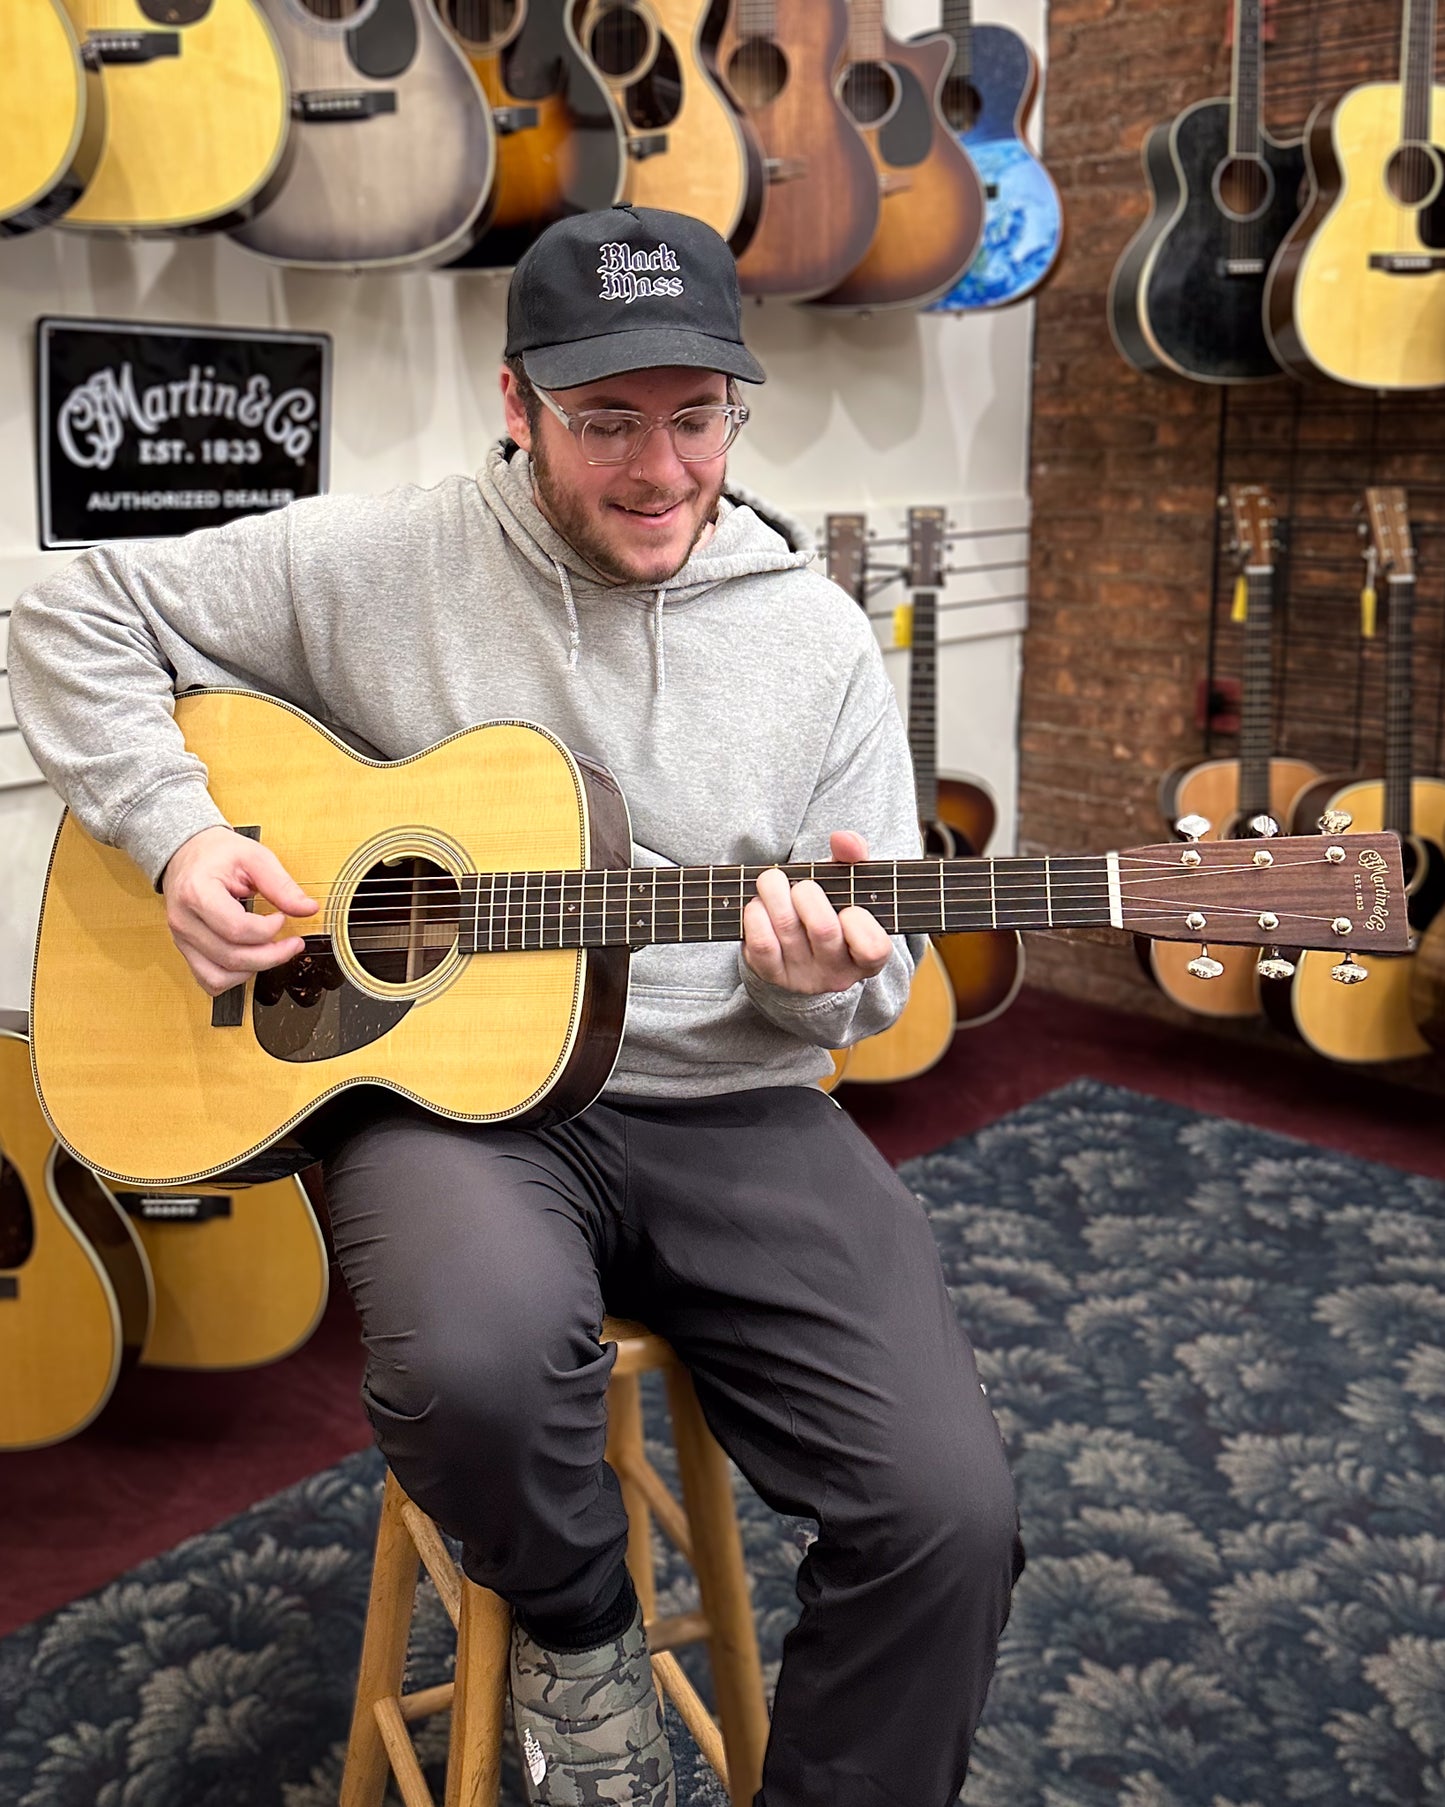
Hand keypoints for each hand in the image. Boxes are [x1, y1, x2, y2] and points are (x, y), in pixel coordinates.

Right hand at [162, 825, 317, 996]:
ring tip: (271, 952)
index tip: (282, 917)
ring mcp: (182, 938)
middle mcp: (184, 921)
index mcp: (197, 893)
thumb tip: (308, 909)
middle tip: (292, 944)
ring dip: (253, 970)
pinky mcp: (185, 950)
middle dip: (271, 956)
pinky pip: (209, 980)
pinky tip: (250, 960)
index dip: (268, 930)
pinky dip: (234, 978)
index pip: (237, 929)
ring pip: (219, 977)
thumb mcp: (255, 857)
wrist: (187, 853)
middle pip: (231, 957)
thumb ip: (282, 885)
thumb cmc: (218, 854)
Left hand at [742, 830, 892, 994]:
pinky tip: (758, 905)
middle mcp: (837, 972)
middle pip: (823, 929)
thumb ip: (854, 857)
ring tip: (772, 883)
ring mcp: (803, 977)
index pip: (873, 948)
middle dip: (806, 892)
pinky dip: (755, 915)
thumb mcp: (848, 884)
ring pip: (786, 928)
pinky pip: (761, 943)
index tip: (849, 908)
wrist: (796, 949)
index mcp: (866, 955)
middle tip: (802, 885)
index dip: (860, 923)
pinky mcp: (771, 974)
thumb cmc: (830, 908)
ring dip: (774, 893)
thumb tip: (842, 839)